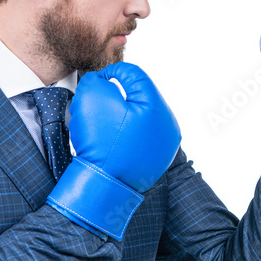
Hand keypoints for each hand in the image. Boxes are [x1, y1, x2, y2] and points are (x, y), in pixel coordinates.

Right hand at [46, 62, 180, 239]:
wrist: (103, 187)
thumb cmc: (99, 145)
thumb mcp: (92, 102)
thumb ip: (96, 82)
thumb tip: (102, 81)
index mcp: (157, 106)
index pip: (134, 75)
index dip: (112, 73)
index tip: (96, 82)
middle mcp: (168, 124)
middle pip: (140, 95)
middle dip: (117, 94)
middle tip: (97, 102)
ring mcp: (166, 143)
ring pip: (141, 115)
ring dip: (122, 112)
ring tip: (103, 122)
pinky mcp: (159, 157)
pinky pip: (143, 134)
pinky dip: (127, 131)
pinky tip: (111, 138)